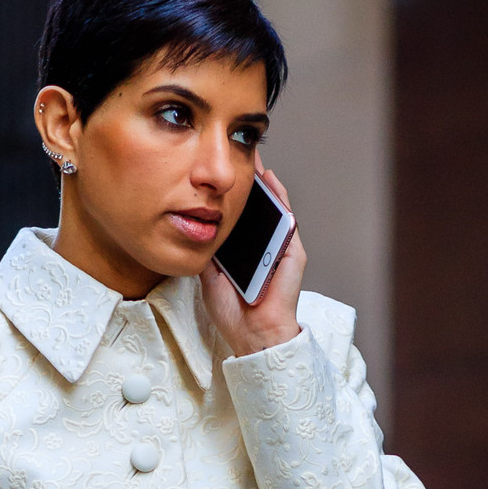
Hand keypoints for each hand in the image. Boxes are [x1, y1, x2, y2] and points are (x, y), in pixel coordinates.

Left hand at [200, 166, 304, 359]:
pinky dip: (280, 198)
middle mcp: (264, 246)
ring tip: (253, 157)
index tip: (219, 175)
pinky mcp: (293, 253)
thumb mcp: (210, 276)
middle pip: (257, 207)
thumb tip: (194, 228)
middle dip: (248, 181)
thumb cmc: (233, 313)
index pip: (239, 217)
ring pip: (274, 207)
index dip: (230, 195)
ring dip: (264, 182)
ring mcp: (280, 248)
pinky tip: (270, 179)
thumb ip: (208, 252)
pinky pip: (287, 219)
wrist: (252, 336)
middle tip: (236, 153)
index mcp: (245, 252)